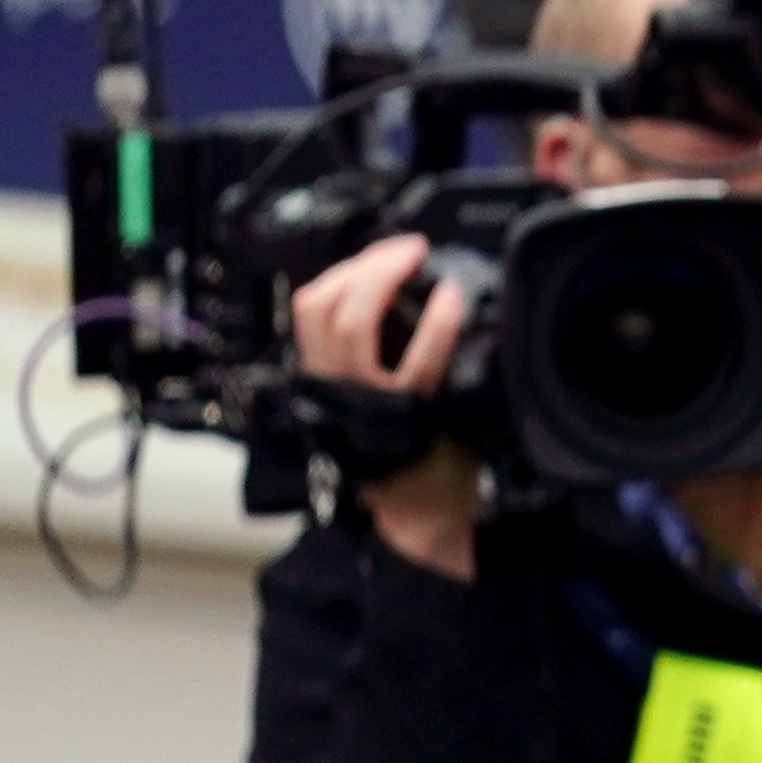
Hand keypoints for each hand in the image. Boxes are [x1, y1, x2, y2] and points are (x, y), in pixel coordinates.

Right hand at [287, 231, 481, 580]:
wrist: (420, 513)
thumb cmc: (406, 453)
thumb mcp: (372, 397)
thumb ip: (373, 357)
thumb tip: (400, 300)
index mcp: (324, 377)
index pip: (309, 307)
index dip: (344, 270)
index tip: (383, 254)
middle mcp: (334, 385)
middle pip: (322, 305)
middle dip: (364, 265)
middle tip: (406, 249)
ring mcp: (365, 399)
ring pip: (350, 322)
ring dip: (385, 278)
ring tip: (418, 260)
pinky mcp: (406, 415)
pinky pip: (417, 361)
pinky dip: (436, 323)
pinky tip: (452, 298)